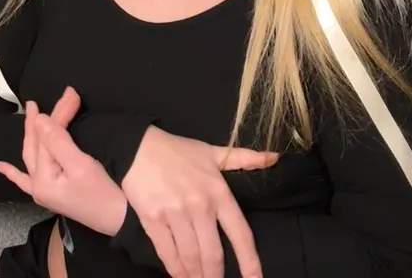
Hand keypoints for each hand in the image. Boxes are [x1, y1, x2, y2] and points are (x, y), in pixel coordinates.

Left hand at [0, 87, 128, 235]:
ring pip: (32, 155)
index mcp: (43, 179)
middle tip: (57, 97)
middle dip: (45, 119)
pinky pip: (25, 180)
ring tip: (31, 114)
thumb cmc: (105, 196)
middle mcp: (38, 186)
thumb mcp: (81, 166)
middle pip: (37, 144)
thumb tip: (39, 119)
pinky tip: (0, 166)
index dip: (59, 113)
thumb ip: (58, 142)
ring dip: (32, 135)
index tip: (71, 94)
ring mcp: (43, 192)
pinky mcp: (52, 195)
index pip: (48, 136)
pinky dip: (12, 172)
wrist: (121, 223)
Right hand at [121, 126, 278, 277]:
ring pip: (191, 256)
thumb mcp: (213, 152)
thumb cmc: (177, 151)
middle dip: (215, 275)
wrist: (137, 146)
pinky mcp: (153, 219)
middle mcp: (200, 207)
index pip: (240, 234)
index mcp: (219, 193)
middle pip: (213, 253)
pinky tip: (180, 276)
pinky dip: (175, 269)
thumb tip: (275, 158)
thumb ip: (245, 159)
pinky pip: (167, 252)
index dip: (249, 261)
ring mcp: (175, 214)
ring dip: (196, 275)